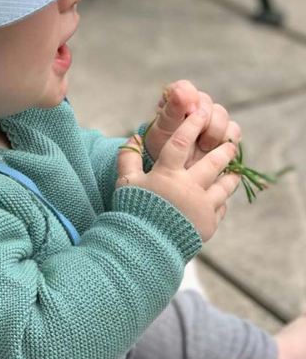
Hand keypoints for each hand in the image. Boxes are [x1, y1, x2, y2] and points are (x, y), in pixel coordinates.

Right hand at [117, 109, 240, 242]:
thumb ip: (128, 158)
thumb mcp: (125, 182)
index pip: (181, 142)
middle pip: (213, 162)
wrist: (144, 246)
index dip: (191, 124)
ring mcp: (202, 205)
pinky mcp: (209, 223)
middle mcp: (189, 186)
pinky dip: (222, 199)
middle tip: (230, 141)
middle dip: (224, 149)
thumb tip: (133, 137)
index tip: (200, 112)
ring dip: (231, 175)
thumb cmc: (132, 210)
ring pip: (224, 185)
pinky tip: (222, 195)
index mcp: (168, 174)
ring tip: (234, 169)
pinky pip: (221, 207)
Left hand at [144, 80, 240, 168]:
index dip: (189, 97)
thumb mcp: (163, 130)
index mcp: (173, 102)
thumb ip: (171, 110)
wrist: (173, 176)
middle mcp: (193, 107)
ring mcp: (210, 120)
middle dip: (203, 118)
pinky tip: (215, 148)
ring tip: (203, 145)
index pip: (184, 88)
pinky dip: (227, 139)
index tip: (188, 112)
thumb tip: (181, 90)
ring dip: (214, 130)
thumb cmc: (162, 149)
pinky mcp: (223, 135)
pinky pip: (233, 129)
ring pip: (222, 114)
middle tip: (193, 134)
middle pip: (206, 101)